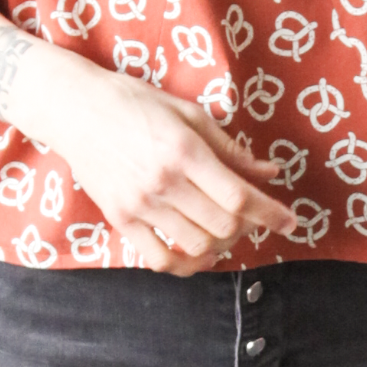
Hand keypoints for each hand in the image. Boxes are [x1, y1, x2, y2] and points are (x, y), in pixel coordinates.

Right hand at [40, 60, 296, 274]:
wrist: (76, 109)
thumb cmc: (136, 103)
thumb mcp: (190, 114)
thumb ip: (231, 149)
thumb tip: (269, 172)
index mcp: (184, 151)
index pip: (238, 196)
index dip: (270, 213)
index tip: (290, 221)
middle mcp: (163, 182)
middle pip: (223, 224)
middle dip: (248, 226)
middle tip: (253, 217)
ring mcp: (139, 204)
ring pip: (196, 245)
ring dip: (220, 244)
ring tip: (225, 230)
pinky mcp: (120, 218)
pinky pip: (158, 258)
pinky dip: (184, 263)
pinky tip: (196, 252)